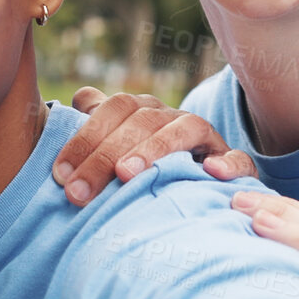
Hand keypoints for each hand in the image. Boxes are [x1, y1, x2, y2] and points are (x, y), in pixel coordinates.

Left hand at [54, 88, 246, 204]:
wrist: (194, 197)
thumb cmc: (138, 176)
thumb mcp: (111, 153)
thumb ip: (93, 128)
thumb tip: (78, 101)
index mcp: (141, 111)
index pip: (113, 108)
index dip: (84, 137)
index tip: (60, 174)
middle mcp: (171, 117)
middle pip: (140, 120)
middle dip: (104, 155)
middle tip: (78, 192)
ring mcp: (205, 137)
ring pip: (183, 128)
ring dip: (153, 149)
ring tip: (126, 176)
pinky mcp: (233, 164)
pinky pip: (238, 158)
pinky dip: (229, 163)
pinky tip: (211, 172)